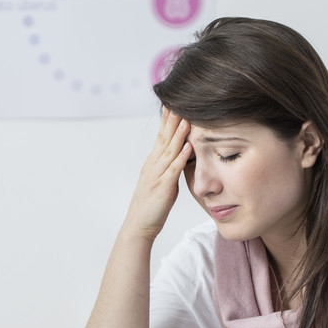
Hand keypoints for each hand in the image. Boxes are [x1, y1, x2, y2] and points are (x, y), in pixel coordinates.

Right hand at [122, 108, 191, 240]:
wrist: (139, 225)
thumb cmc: (151, 206)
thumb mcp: (160, 182)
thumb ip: (169, 168)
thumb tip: (180, 156)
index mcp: (153, 164)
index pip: (161, 137)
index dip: (167, 121)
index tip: (173, 104)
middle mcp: (153, 166)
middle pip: (164, 139)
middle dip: (172, 120)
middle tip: (178, 101)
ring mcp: (157, 176)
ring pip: (169, 151)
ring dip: (178, 135)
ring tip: (186, 119)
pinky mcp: (163, 188)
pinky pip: (173, 170)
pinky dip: (181, 157)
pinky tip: (188, 147)